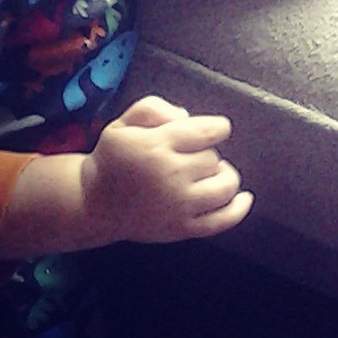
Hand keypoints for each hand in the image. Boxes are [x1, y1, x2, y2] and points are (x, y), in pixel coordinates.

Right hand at [81, 95, 252, 243]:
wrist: (93, 203)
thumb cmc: (113, 158)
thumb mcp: (123, 123)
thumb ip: (154, 108)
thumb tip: (187, 117)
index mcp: (156, 146)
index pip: (209, 131)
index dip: (216, 128)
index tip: (209, 131)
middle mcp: (170, 175)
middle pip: (214, 158)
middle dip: (205, 154)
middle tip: (186, 158)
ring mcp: (178, 206)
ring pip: (225, 186)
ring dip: (223, 176)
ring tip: (207, 175)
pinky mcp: (181, 229)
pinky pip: (222, 220)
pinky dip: (238, 209)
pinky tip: (244, 198)